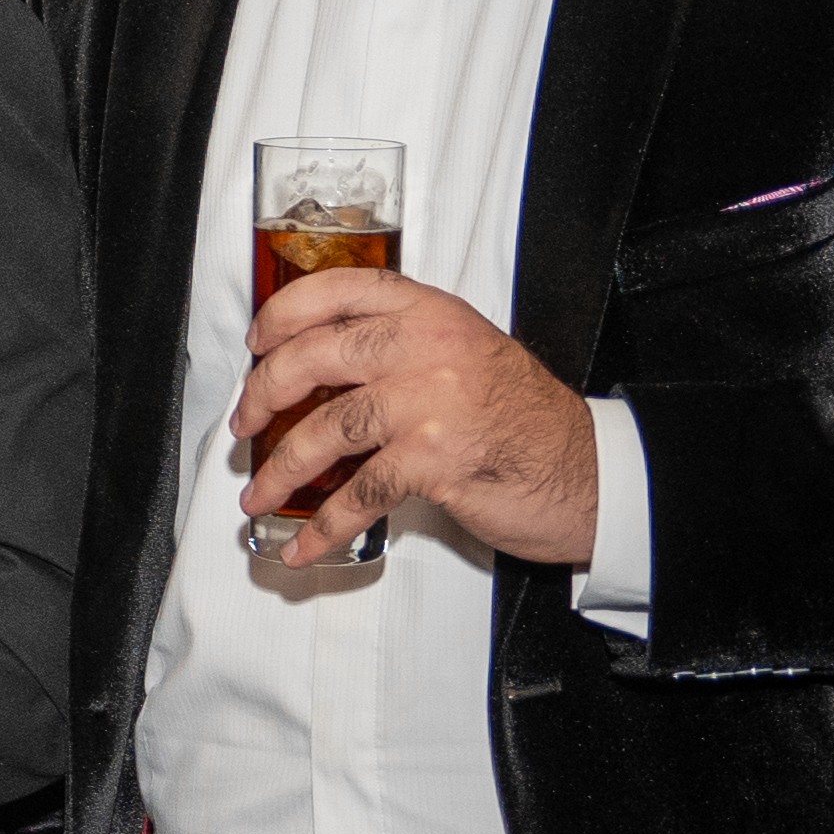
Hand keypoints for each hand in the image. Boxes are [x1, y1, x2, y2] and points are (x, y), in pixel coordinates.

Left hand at [234, 269, 597, 567]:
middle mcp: (428, 347)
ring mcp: (430, 401)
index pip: (339, 290)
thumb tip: (317, 370)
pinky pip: (359, 491)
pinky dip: (325, 524)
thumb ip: (402, 349)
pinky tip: (306, 543)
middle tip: (246, 424)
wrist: (587, 471)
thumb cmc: (524, 420)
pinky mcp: (435, 458)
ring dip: (282, 469)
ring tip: (259, 492)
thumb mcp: (465, 356)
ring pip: (326, 428)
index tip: (257, 342)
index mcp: (431, 314)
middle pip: (314, 356)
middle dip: (264, 395)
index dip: (284, 313)